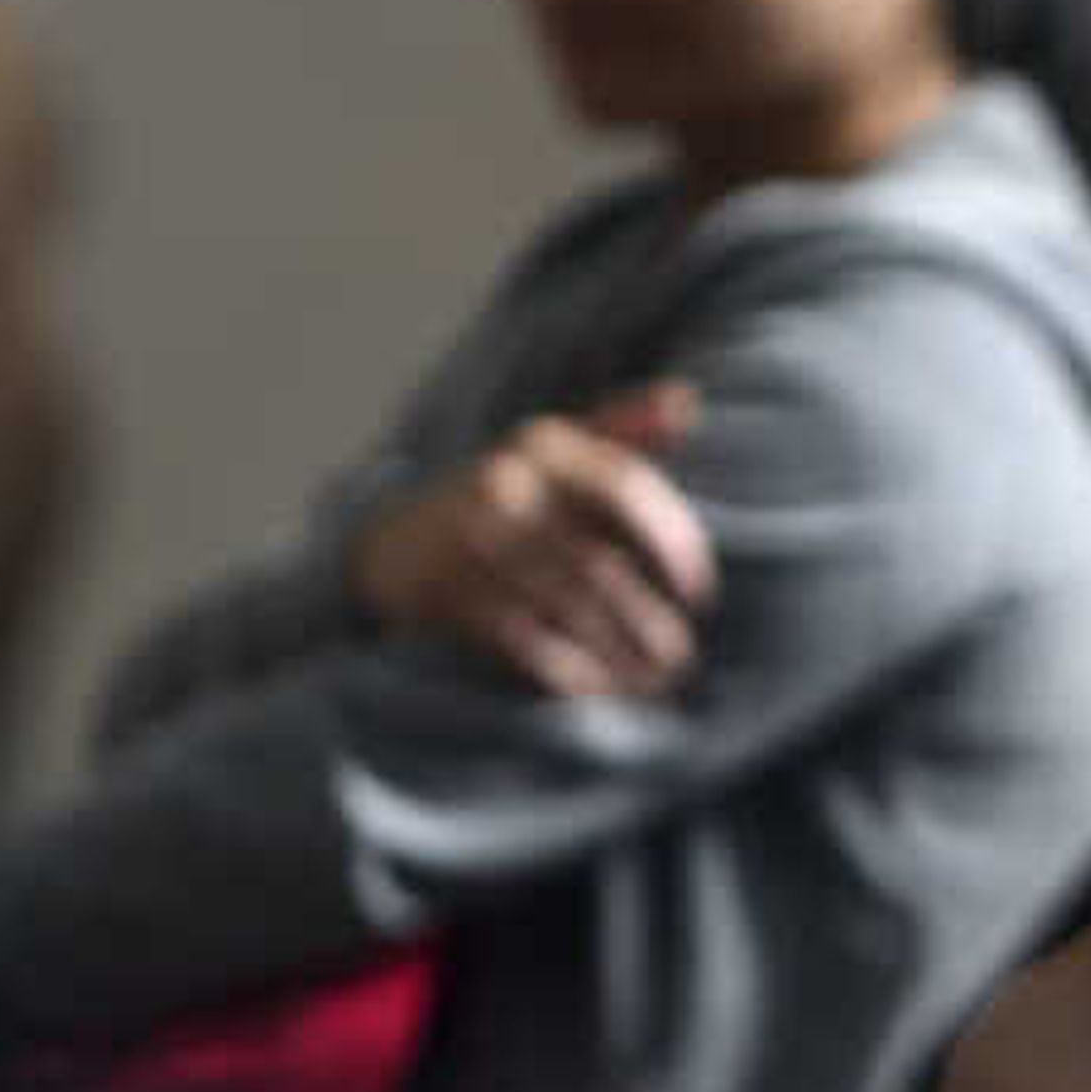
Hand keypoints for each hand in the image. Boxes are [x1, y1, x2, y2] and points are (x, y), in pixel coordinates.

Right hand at [347, 381, 713, 699]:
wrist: (390, 542)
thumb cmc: (502, 497)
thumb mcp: (553, 451)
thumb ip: (623, 428)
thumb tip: (688, 402)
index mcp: (545, 446)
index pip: (626, 488)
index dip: (673, 543)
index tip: (700, 595)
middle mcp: (507, 488)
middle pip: (600, 564)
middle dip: (648, 621)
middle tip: (679, 660)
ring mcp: (473, 544)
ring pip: (569, 608)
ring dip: (618, 655)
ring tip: (651, 682)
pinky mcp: (447, 596)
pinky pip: (524, 642)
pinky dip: (568, 670)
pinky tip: (597, 690)